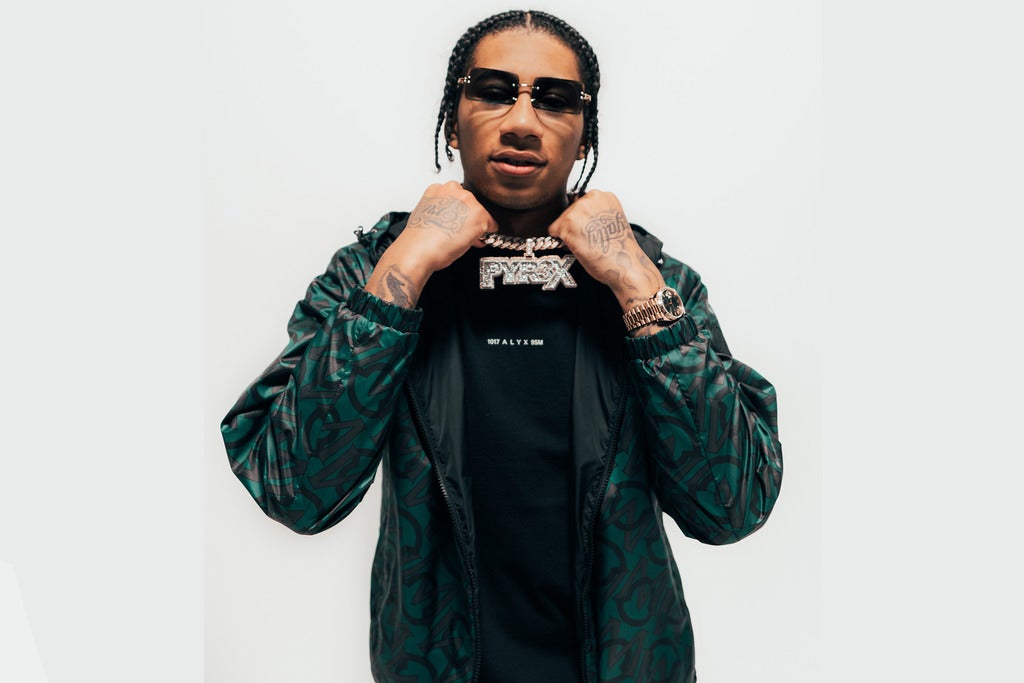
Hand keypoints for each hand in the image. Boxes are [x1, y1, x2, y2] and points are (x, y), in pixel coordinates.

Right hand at [366, 182, 496, 307]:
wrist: (419, 250)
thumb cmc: (419, 239)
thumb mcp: (426, 216)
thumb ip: (440, 212)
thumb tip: (451, 220)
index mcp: (437, 189)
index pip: (455, 196)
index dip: (457, 211)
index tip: (455, 221)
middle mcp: (454, 190)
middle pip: (469, 202)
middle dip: (467, 217)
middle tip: (460, 231)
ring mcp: (467, 201)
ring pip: (479, 212)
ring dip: (476, 224)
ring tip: (465, 238)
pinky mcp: (479, 215)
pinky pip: (491, 224)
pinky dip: (486, 233)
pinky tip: (476, 241)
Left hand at [547, 191, 664, 313]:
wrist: (625, 264)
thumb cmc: (621, 249)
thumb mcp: (611, 220)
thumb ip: (595, 214)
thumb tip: (580, 219)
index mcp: (604, 196)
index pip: (581, 204)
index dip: (584, 220)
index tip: (591, 231)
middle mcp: (591, 198)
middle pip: (570, 210)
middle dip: (575, 226)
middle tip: (589, 240)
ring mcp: (578, 209)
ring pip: (561, 221)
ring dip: (568, 233)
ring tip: (586, 244)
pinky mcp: (567, 223)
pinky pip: (554, 231)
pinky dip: (561, 241)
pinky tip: (578, 247)